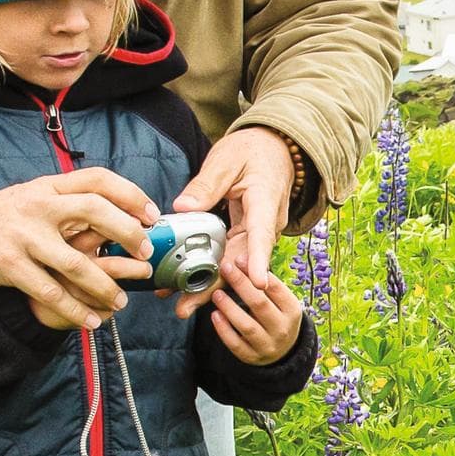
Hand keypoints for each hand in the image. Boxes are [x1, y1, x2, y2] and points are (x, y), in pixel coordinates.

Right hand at [0, 170, 156, 330]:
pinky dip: (74, 309)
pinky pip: (49, 291)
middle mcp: (38, 205)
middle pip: (95, 210)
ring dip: (104, 285)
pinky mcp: (8, 264)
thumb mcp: (32, 198)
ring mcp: (23, 235)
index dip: (130, 194)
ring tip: (120, 302)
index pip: (97, 179)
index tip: (151, 215)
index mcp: (47, 187)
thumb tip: (114, 214)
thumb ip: (66, 203)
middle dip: (127, 233)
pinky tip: (90, 321)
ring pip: (76, 262)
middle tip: (145, 255)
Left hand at [168, 126, 296, 319]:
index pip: (262, 235)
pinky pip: (229, 258)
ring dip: (207, 285)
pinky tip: (183, 285)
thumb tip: (183, 207)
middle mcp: (266, 225)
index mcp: (265, 202)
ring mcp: (257, 234)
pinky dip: (207, 271)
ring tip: (180, 304)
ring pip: (234, 265)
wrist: (274, 150)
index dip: (257, 260)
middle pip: (242, 262)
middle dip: (216, 286)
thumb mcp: (227, 160)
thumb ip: (205, 185)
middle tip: (187, 306)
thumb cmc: (254, 151)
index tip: (256, 283)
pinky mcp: (246, 237)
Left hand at [206, 264, 304, 365]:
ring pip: (247, 326)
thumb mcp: (280, 301)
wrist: (283, 351)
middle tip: (226, 268)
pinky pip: (235, 344)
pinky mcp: (252, 357)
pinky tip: (215, 315)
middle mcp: (283, 329)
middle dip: (241, 284)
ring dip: (229, 308)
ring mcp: (268, 346)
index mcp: (292, 311)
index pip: (275, 289)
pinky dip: (223, 330)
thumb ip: (265, 285)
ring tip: (216, 294)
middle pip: (260, 304)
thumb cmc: (277, 317)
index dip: (256, 273)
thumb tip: (242, 260)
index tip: (240, 259)